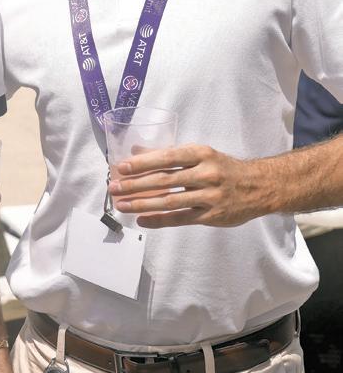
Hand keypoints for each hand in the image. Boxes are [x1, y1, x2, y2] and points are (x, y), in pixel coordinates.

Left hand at [109, 144, 266, 227]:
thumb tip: (136, 152)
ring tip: (122, 205)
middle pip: (164, 180)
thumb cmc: (223, 167)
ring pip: (169, 202)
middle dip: (136, 185)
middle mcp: (205, 174)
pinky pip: (180, 219)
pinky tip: (142, 220)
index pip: (166, 158)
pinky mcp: (211, 216)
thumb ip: (169, 154)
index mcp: (201, 154)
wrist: (259, 186)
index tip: (121, 167)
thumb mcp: (200, 154)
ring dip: (142, 204)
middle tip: (115, 188)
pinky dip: (159, 220)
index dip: (143, 163)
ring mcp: (209, 197)